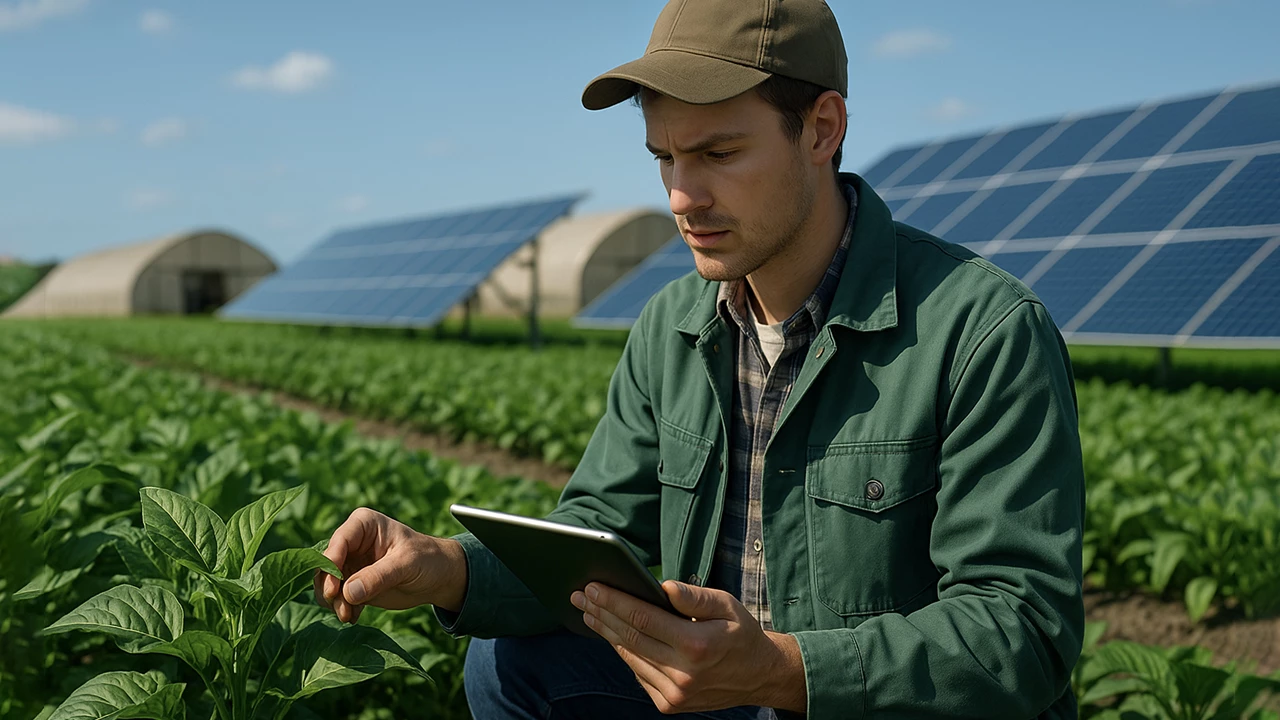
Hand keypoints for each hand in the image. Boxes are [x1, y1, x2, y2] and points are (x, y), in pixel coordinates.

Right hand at [313, 507, 466, 623]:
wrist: (439, 577)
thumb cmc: (427, 559)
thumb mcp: (406, 564)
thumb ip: (378, 576)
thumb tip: (347, 592)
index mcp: (363, 524)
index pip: (338, 541)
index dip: (330, 564)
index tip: (333, 589)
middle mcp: (352, 542)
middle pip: (326, 565)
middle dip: (329, 588)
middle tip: (342, 608)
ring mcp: (350, 564)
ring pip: (327, 584)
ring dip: (334, 602)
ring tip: (348, 615)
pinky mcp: (353, 584)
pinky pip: (338, 598)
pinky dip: (343, 609)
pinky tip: (354, 617)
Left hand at [570, 580, 806, 713]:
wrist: (758, 676)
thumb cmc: (740, 633)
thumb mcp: (727, 605)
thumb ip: (694, 596)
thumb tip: (662, 585)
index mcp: (696, 645)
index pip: (643, 619)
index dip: (614, 601)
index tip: (594, 586)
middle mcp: (682, 674)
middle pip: (629, 637)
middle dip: (601, 613)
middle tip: (580, 596)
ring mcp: (674, 693)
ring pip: (629, 656)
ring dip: (606, 632)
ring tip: (589, 611)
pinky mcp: (669, 704)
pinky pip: (638, 672)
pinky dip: (624, 651)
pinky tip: (612, 633)